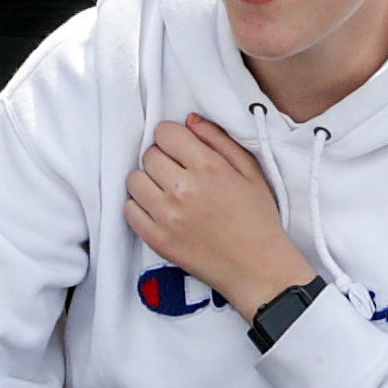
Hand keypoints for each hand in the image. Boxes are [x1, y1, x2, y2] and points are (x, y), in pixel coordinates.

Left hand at [123, 115, 310, 310]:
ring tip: (167, 191)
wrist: (258, 268)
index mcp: (208, 167)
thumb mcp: (250, 171)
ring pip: (134, 180)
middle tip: (179, 172)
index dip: (173, 138)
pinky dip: (140, 206)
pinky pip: (129, 210)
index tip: (182, 149)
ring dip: (148, 181)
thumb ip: (219, 140)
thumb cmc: (258, 218)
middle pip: (148, 155)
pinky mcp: (157, 239)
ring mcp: (167, 216)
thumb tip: (189, 120)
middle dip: (162, 158)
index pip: (165, 133)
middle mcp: (183, 189)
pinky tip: (159, 210)